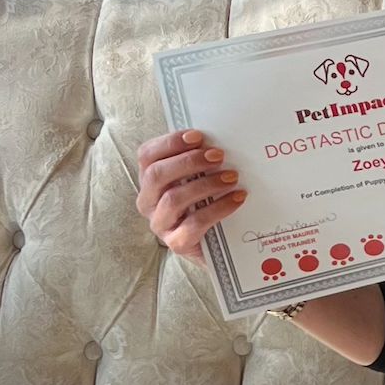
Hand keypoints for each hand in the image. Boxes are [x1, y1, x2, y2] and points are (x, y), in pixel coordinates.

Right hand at [134, 128, 244, 256]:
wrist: (215, 249)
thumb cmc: (204, 206)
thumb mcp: (196, 180)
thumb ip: (197, 162)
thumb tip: (215, 141)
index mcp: (149, 181)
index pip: (147, 155)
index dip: (170, 143)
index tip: (198, 136)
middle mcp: (148, 202)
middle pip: (157, 175)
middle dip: (189, 161)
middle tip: (219, 155)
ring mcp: (160, 224)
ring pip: (174, 199)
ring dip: (206, 184)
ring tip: (231, 177)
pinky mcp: (177, 244)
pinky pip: (195, 224)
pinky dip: (218, 208)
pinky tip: (237, 198)